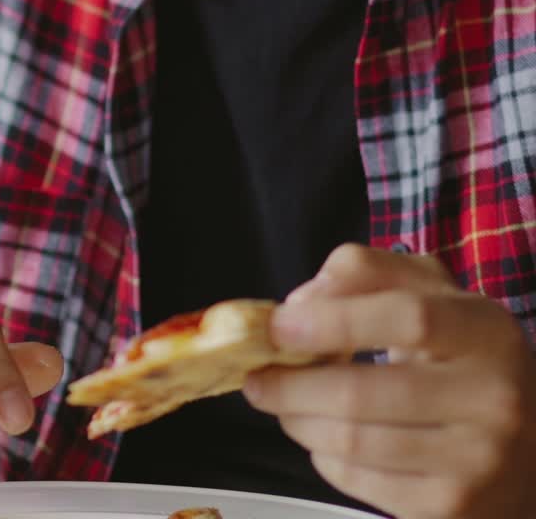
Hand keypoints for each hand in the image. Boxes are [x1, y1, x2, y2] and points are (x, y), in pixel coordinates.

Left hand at [244, 243, 535, 518]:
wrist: (525, 438)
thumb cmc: (455, 351)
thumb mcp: (424, 289)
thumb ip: (361, 271)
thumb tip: (300, 303)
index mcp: (485, 331)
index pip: (407, 318)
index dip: (331, 320)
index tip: (277, 326)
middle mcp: (494, 399)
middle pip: (362, 393)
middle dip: (290, 385)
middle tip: (258, 376)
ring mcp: (477, 462)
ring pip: (352, 441)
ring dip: (297, 420)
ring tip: (284, 401)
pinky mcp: (454, 508)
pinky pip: (360, 480)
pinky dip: (325, 456)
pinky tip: (328, 437)